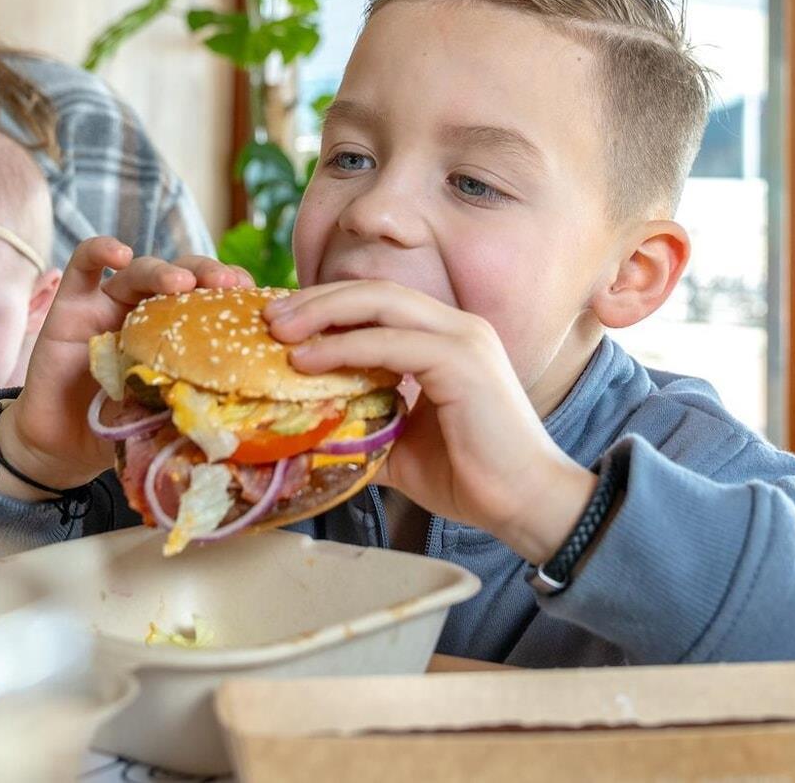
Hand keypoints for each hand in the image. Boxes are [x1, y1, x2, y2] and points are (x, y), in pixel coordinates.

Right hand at [2, 238, 252, 491]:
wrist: (62, 446)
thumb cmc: (120, 428)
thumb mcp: (163, 416)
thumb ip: (189, 406)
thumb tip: (237, 420)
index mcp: (177, 333)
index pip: (210, 300)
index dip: (234, 296)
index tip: (259, 303)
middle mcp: (147, 312)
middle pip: (182, 275)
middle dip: (207, 273)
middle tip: (227, 283)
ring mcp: (108, 305)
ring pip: (140, 270)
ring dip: (163, 271)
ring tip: (181, 282)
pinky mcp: (71, 306)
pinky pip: (84, 265)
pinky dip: (101, 251)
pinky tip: (120, 252)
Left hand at [264, 281, 594, 564]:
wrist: (525, 503)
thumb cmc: (470, 476)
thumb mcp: (401, 445)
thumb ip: (363, 427)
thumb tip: (309, 435)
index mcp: (445, 339)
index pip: (378, 304)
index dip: (327, 306)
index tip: (282, 324)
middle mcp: (456, 328)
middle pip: (374, 291)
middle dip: (316, 299)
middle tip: (269, 317)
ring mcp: (462, 339)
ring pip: (381, 303)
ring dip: (323, 312)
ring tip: (279, 331)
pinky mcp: (462, 361)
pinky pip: (391, 342)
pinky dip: (345, 347)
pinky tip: (308, 360)